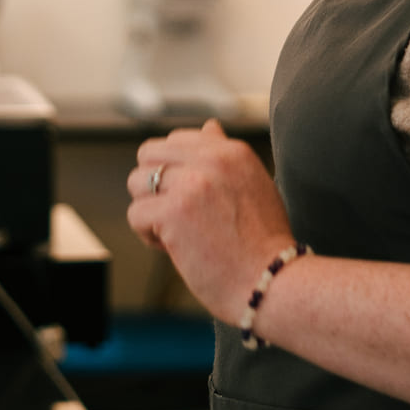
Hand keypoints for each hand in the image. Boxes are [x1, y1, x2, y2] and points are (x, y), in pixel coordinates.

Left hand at [126, 119, 296, 323]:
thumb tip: (209, 126)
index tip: (190, 199)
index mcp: (231, 151)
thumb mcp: (254, 184)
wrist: (273, 283)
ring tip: (176, 232)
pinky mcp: (173, 212)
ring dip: (149, 210)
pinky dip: (147, 235)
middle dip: (153, 186)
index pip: (175, 140)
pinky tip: (173, 248)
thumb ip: (226, 155)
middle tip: (176, 215)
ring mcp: (192, 184)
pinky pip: (136, 213)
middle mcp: (212, 160)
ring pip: (136, 182)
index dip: (173, 172)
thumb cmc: (264, 243)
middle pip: (148, 155)